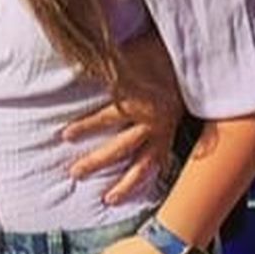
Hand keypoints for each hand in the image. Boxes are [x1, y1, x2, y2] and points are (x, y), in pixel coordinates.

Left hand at [62, 29, 183, 203]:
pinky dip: (149, 179)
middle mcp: (151, 122)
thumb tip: (72, 61)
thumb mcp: (127, 53)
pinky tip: (138, 192)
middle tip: (75, 173)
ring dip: (125, 185)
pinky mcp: (171, 138)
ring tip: (109, 200)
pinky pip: (160, 164)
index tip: (64, 136)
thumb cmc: (152, 53)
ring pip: (142, 165)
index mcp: (138, 100)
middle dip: (97, 162)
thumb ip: (102, 61)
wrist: (190, 58)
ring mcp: (163, 133)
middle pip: (120, 148)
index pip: (106, 117)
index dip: (85, 127)